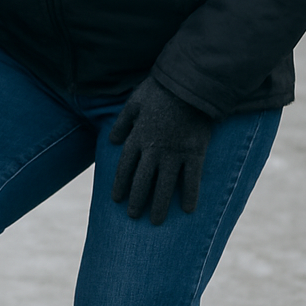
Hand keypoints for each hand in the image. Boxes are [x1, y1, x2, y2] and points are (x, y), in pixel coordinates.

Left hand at [109, 77, 213, 224]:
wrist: (189, 83)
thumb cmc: (160, 89)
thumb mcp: (134, 101)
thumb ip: (122, 122)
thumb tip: (111, 139)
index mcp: (137, 138)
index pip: (125, 168)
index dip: (120, 186)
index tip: (117, 200)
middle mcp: (153, 150)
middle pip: (142, 182)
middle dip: (137, 201)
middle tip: (133, 216)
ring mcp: (174, 153)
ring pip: (164, 186)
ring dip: (159, 206)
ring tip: (155, 222)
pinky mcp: (194, 152)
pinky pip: (191, 179)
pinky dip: (189, 195)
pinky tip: (187, 210)